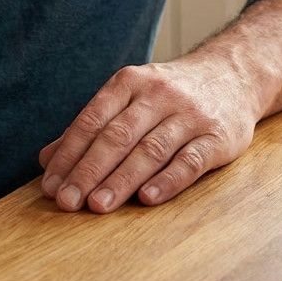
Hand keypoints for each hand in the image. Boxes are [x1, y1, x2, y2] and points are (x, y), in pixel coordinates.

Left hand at [39, 54, 257, 213]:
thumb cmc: (171, 94)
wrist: (234, 75)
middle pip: (119, 135)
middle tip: (68, 202)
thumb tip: (47, 159)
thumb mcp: (131, 96)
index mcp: (132, 82)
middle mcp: (160, 94)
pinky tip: (147, 199)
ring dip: (122, 179)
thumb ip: (92, 127)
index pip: (93, 119)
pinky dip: (168, 180)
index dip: (70, 153)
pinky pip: (190, 160)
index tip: (51, 185)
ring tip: (98, 206)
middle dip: (90, 170)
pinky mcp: (217, 136)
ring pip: (151, 149)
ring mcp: (190, 115)